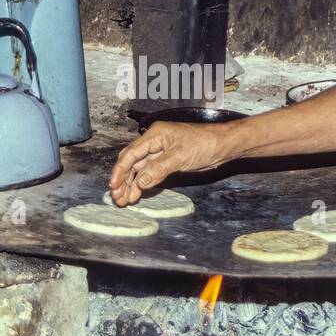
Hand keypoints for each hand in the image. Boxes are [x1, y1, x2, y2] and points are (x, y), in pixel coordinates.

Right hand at [109, 122, 230, 205]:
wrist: (222, 146)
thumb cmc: (203, 144)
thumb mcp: (180, 157)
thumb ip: (158, 169)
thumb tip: (140, 182)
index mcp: (154, 135)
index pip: (131, 153)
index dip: (120, 170)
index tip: (114, 185)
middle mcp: (154, 142)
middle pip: (131, 161)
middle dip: (123, 180)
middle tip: (117, 197)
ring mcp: (159, 152)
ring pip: (139, 169)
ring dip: (131, 184)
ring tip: (125, 200)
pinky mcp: (166, 161)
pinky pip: (149, 172)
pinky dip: (143, 183)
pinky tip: (137, 193)